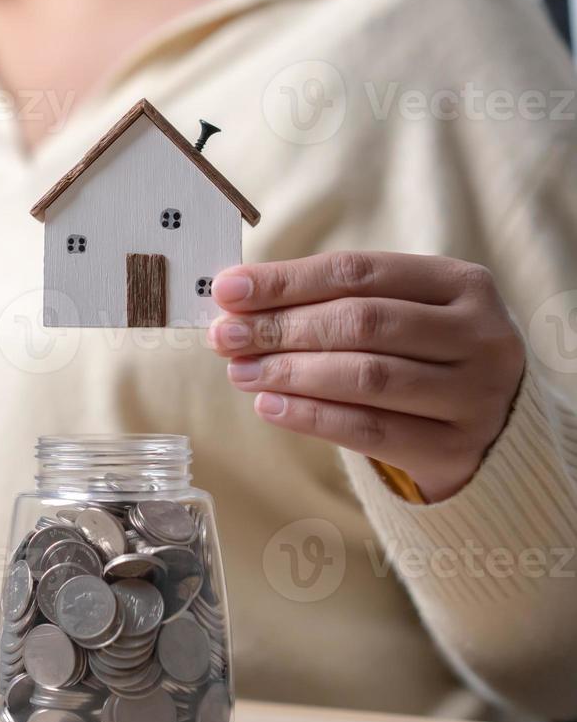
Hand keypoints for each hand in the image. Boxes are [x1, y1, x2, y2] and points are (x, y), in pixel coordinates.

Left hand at [208, 252, 525, 501]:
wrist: (495, 432)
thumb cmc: (425, 358)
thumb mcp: (399, 315)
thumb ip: (332, 302)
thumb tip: (236, 298)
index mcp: (462, 284)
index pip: (358, 272)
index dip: (287, 280)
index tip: (228, 289)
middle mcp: (480, 335)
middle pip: (361, 322)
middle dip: (282, 328)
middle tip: (226, 336)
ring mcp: (475, 395)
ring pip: (366, 377)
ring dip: (290, 372)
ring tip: (239, 371)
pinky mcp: (456, 449)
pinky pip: (369, 431)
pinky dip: (311, 416)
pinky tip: (268, 405)